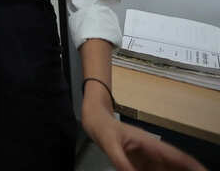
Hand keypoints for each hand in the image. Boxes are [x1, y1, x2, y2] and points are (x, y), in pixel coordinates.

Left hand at [82, 86, 205, 170]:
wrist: (95, 121)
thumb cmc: (104, 129)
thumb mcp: (110, 145)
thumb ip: (121, 162)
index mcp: (150, 144)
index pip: (177, 156)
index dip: (191, 165)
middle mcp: (153, 151)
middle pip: (175, 165)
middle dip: (185, 170)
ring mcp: (147, 157)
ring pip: (166, 169)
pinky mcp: (140, 162)